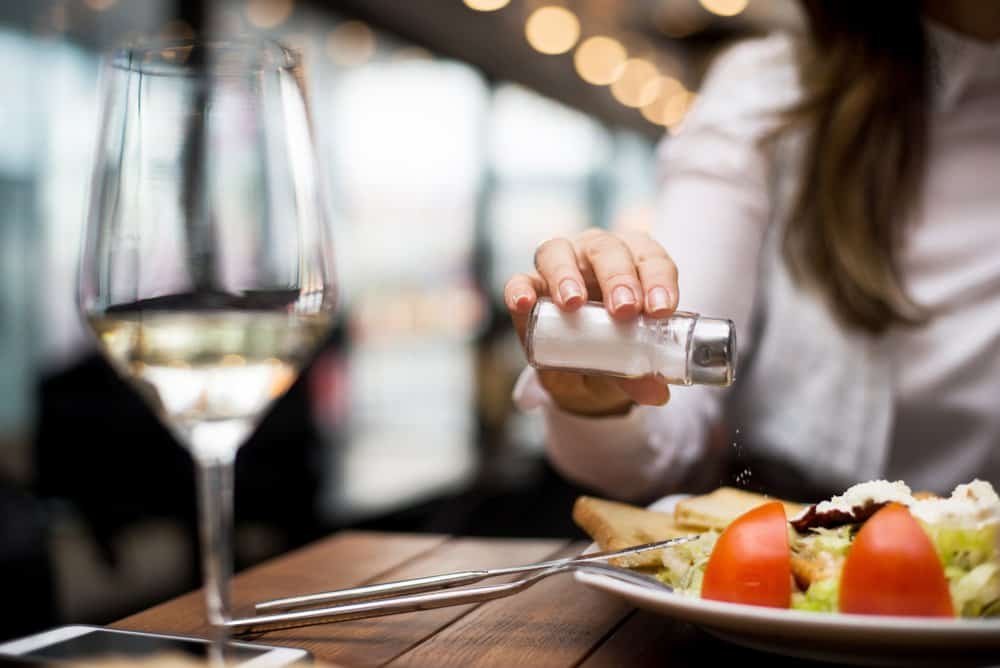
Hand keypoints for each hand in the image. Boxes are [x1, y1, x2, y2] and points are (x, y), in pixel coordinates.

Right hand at [505, 229, 678, 415]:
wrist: (581, 368)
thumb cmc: (616, 346)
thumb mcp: (630, 363)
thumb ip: (642, 374)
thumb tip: (657, 393)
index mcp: (635, 261)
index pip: (650, 259)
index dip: (658, 279)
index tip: (660, 309)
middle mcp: (596, 254)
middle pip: (606, 249)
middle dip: (617, 277)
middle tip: (624, 309)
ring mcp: (559, 265)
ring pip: (559, 252)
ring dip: (567, 275)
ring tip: (573, 303)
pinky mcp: (528, 286)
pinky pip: (520, 281)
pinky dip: (520, 289)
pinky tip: (524, 303)